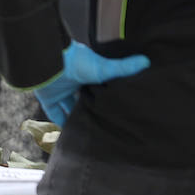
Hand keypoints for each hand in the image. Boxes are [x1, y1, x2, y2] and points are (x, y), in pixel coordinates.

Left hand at [34, 42, 150, 126]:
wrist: (50, 62)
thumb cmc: (77, 61)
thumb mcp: (104, 67)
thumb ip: (123, 68)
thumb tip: (147, 61)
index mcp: (87, 74)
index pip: (98, 88)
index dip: (105, 98)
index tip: (116, 110)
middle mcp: (73, 83)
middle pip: (84, 100)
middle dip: (92, 110)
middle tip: (104, 126)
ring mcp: (60, 91)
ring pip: (69, 108)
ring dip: (77, 118)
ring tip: (91, 133)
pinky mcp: (48, 99)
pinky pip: (54, 114)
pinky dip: (61, 123)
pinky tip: (71, 133)